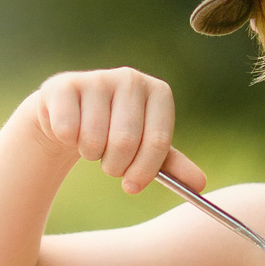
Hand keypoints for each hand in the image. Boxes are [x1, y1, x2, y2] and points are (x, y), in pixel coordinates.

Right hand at [20, 68, 210, 194]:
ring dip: (90, 154)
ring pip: (93, 139)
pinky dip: (67, 142)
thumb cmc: (115, 134)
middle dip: (114, 165)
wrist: (71, 117)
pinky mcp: (64, 85)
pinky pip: (67, 130)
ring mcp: (97, 78)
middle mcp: (131, 79)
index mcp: (158, 92)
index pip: (158, 141)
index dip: (143, 171)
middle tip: (109, 164)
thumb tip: (200, 185)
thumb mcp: (147, 150)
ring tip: (90, 143)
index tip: (132, 186)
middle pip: (125, 141)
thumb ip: (174, 167)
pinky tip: (69, 131)